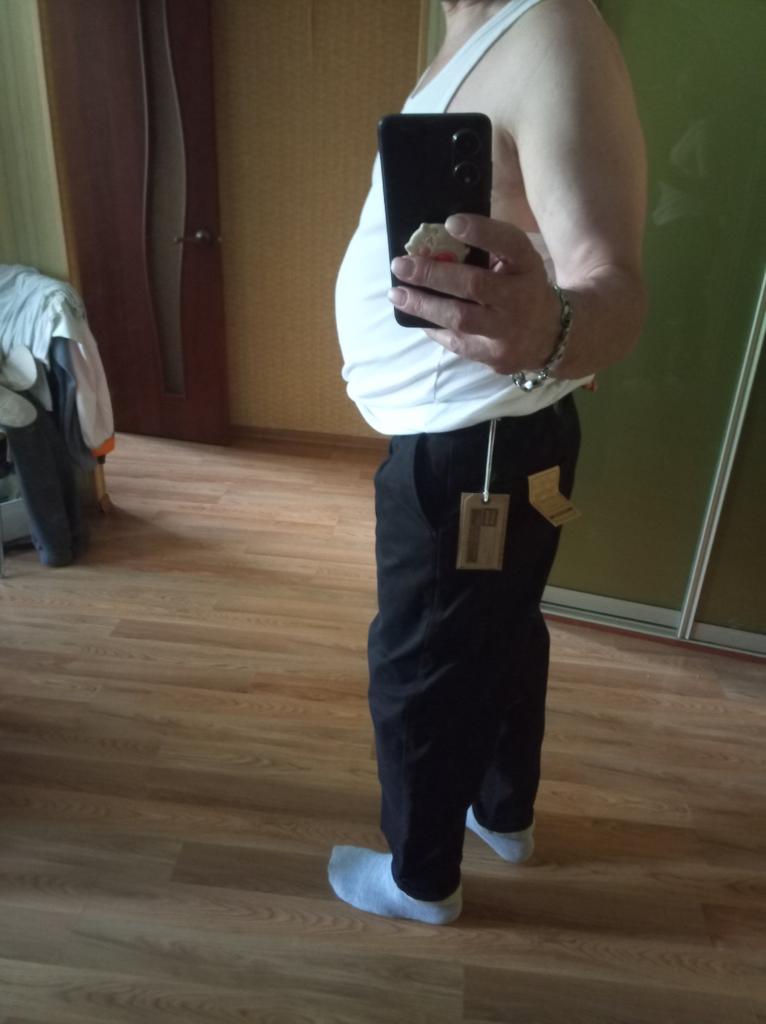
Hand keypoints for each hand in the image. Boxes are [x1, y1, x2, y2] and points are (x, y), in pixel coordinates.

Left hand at [389, 214, 560, 374]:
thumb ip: (488, 251)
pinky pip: (456, 342)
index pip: (509, 244)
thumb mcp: (518, 263)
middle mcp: (521, 298)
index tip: (450, 222)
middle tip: (400, 264)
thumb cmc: (522, 288)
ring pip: (460, 318)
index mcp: (527, 266)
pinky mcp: (495, 357)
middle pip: (475, 285)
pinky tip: (415, 316)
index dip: (481, 232)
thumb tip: (434, 240)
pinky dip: (433, 327)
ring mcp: (508, 332)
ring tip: (397, 293)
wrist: (552, 336)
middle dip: (432, 273)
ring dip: (423, 305)